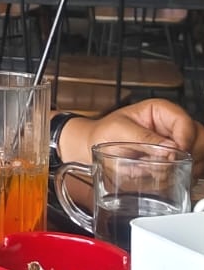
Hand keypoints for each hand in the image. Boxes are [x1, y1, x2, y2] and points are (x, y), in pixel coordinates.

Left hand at [61, 100, 203, 176]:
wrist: (94, 146)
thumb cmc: (104, 132)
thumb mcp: (120, 131)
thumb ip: (145, 139)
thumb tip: (171, 149)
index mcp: (160, 111)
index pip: (185, 122)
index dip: (184, 139)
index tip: (175, 153)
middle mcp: (173, 126)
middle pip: (200, 139)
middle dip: (190, 155)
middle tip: (172, 165)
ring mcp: (178, 143)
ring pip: (200, 155)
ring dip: (186, 167)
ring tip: (162, 170)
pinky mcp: (178, 160)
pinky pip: (193, 169)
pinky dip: (184, 176)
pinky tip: (166, 176)